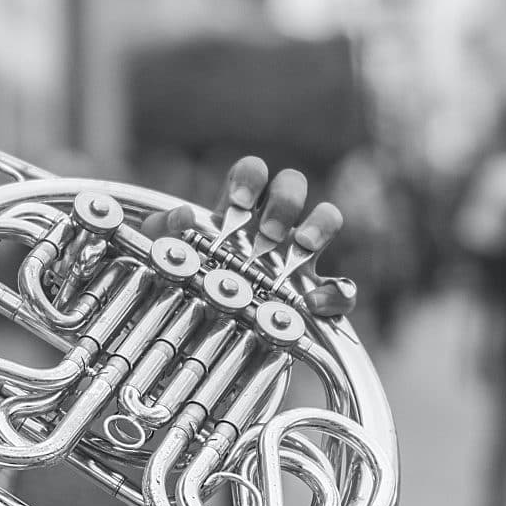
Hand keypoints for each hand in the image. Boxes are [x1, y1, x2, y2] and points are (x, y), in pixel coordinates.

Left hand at [145, 158, 353, 317]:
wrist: (199, 332)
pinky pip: (343, 288)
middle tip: (269, 232)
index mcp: (237, 211)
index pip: (252, 172)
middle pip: (293, 185)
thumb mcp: (165, 256)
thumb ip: (163, 232)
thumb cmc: (186, 282)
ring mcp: (298, 257)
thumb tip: (183, 215)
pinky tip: (314, 304)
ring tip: (303, 246)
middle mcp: (272, 226)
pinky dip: (337, 293)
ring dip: (319, 226)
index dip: (251, 176)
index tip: (240, 201)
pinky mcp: (315, 295)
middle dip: (284, 200)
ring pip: (327, 219)